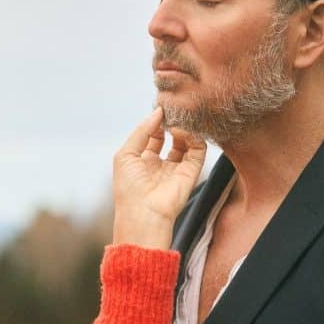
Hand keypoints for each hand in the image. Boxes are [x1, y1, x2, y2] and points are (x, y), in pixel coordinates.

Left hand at [112, 106, 206, 248]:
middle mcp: (160, 165)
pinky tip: (181, 132)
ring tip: (176, 122)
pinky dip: (193, 138)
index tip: (159, 109)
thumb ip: (141, 131)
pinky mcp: (191, 172)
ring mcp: (177, 169)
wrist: (143, 214)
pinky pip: (198, 150)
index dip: (155, 122)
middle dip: (171, 123)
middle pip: (171, 138)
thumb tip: (157, 113)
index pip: (152, 136)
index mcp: (142, 162)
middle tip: (171, 111)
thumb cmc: (129, 188)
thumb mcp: (125, 154)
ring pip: (186, 142)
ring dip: (182, 129)